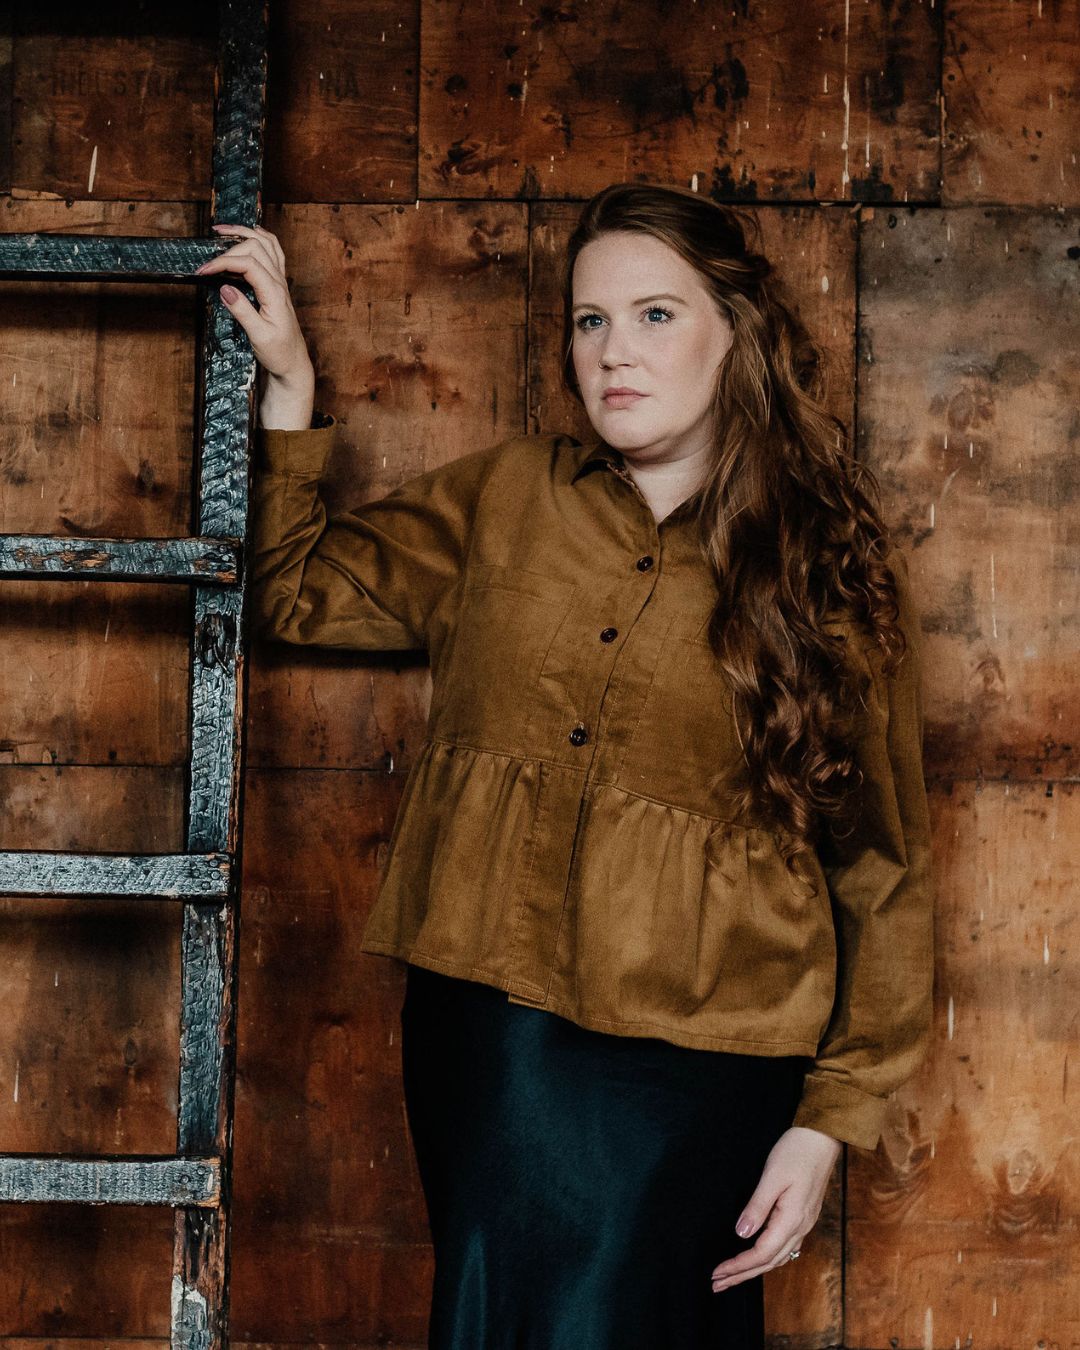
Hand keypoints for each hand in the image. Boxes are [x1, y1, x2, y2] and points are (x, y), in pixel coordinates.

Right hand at [194, 223, 314, 393]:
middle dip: (228, 249)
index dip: (223, 263)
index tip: (203, 271)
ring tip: (222, 230)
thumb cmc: (278, 353)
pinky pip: (274, 253)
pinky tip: (251, 233)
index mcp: (275, 293)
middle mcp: (280, 283)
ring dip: (244, 233)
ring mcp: (281, 282)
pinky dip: (261, 238)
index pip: (247, 265)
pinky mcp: (278, 285)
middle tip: (206, 262)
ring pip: (265, 244)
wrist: (294, 363)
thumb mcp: (259, 336)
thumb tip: (224, 289)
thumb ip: (242, 311)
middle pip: (254, 248)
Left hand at [710, 1126, 841, 1293]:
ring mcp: (804, 1223)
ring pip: (778, 1257)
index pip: (761, 1253)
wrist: (822, 1138)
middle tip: (716, 1284)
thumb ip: (757, 1206)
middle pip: (769, 1262)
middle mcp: (800, 1227)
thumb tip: (741, 1234)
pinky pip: (784, 1246)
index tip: (717, 1273)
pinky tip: (758, 1258)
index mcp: (792, 1219)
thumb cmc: (796, 1152)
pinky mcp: (803, 1215)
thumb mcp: (772, 1176)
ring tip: (732, 1276)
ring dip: (753, 1269)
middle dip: (742, 1275)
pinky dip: (767, 1257)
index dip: (738, 1265)